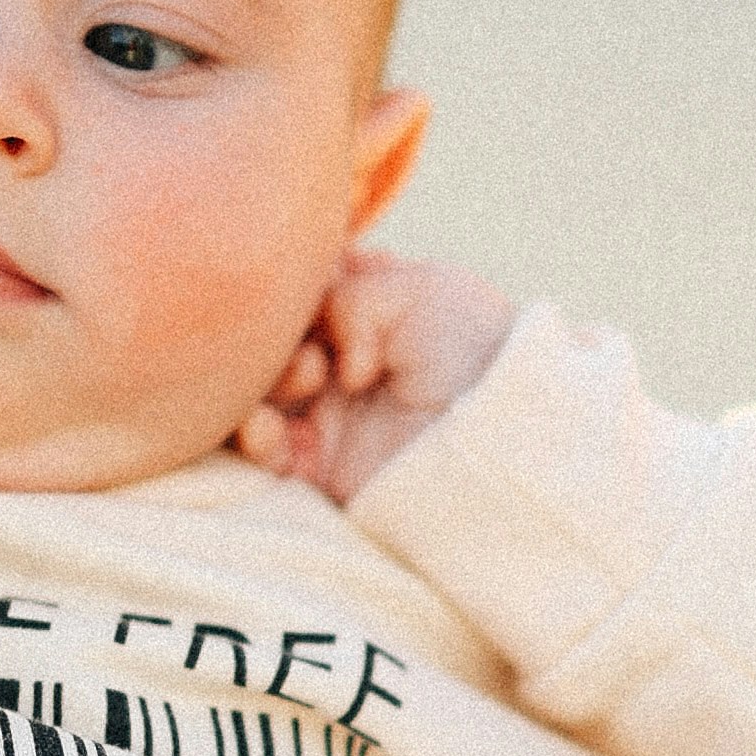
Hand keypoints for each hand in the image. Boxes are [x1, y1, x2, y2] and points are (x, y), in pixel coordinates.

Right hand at [236, 245, 517, 499]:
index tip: (308, 284)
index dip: (290, 287)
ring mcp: (329, 416)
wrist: (503, 431)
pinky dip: (252, 435)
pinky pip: (262, 454)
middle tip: (316, 343)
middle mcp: (343, 362)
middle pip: (267, 342)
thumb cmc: (475, 350)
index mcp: (370, 313)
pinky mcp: (323, 470)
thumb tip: (316, 350)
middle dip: (274, 335)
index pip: (300, 292)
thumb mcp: (417, 289)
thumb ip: (343, 296)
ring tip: (308, 376)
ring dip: (261, 381)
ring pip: (253, 393)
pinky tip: (270, 425)